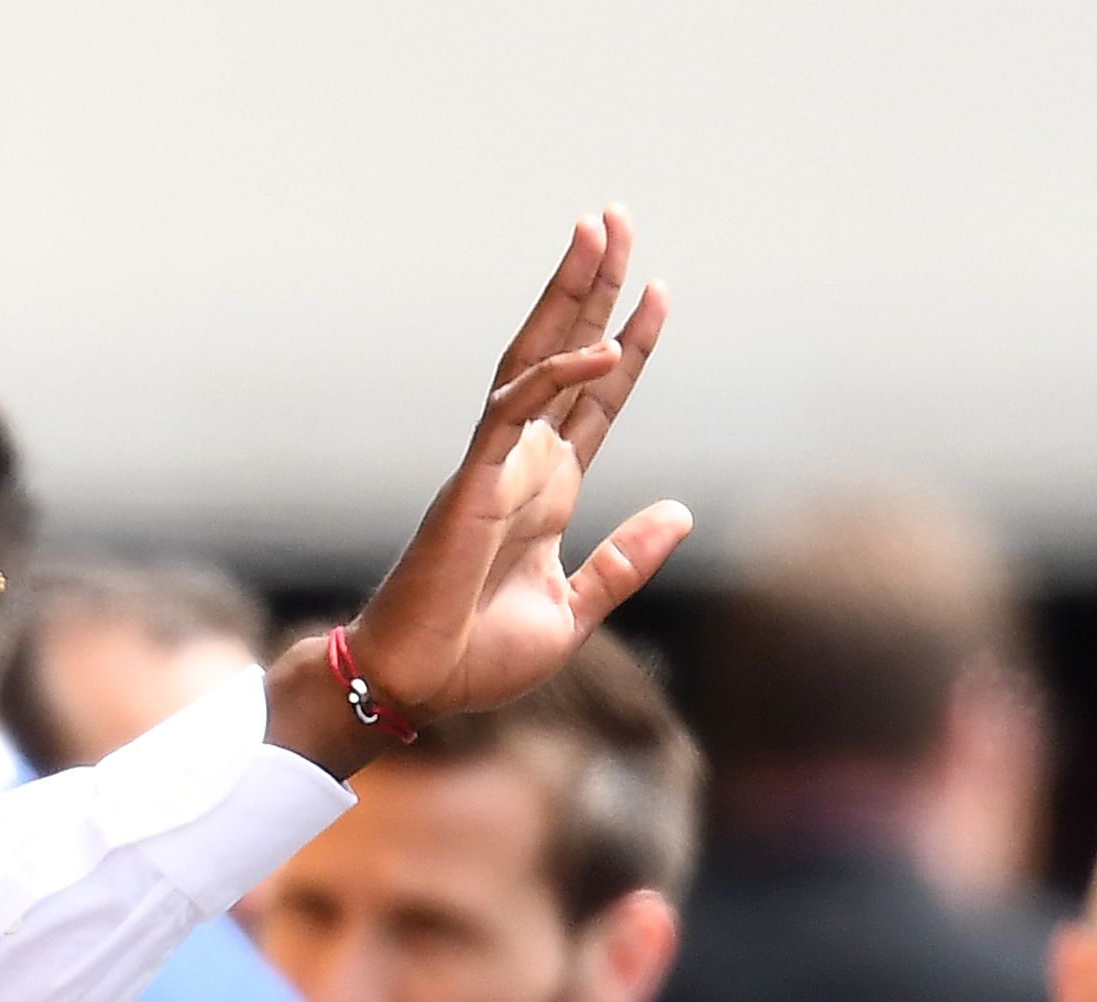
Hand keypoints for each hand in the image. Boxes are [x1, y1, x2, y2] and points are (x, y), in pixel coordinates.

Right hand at [267, 209, 687, 772]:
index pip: (596, 400)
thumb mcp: (575, 610)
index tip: (658, 293)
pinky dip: (558, 378)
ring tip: (599, 232)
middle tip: (618, 218)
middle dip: (593, 287)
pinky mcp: (471, 484)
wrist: (415, 687)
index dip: (627, 346)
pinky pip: (517, 414)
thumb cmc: (476, 657)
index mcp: (547, 490)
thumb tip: (681, 512)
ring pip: (536, 359)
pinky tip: (601, 346)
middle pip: (564, 353)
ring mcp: (495, 466)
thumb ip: (626, 561)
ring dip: (568, 294)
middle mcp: (522, 463)